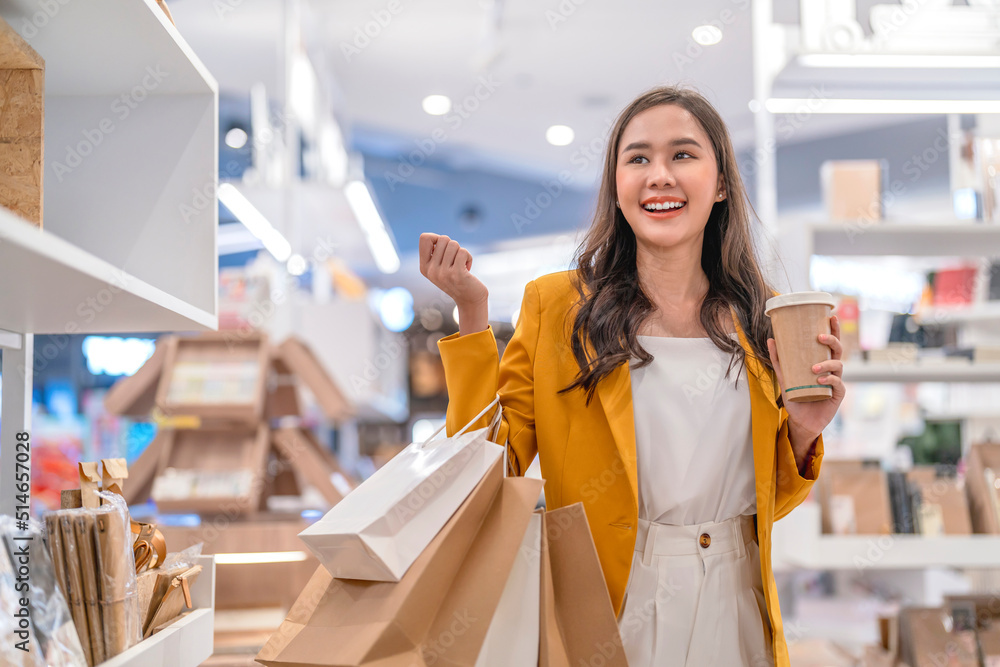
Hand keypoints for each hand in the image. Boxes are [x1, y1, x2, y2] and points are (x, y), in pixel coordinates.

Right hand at [418, 233, 487, 308]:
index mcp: (424, 267)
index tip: (444, 249)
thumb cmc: (456, 279)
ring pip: (454, 244)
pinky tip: (467, 268)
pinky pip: (463, 252)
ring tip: (461, 264)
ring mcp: (443, 273)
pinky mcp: (457, 274)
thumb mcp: (440, 267)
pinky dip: (469, 257)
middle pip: (442, 238)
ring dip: (461, 252)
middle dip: (453, 246)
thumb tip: (436, 238)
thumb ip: (436, 252)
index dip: (436, 238)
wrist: (469, 300)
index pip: (424, 238)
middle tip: (455, 260)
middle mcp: (431, 270)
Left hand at [766, 314, 845, 439]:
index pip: (830, 343)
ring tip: (813, 368)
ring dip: (827, 363)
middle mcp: (831, 369)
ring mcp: (836, 381)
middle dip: (832, 340)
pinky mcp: (838, 394)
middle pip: (838, 350)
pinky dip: (830, 380)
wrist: (800, 421)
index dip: (834, 329)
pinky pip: (838, 383)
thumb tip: (771, 339)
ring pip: (838, 365)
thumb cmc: (795, 397)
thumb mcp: (784, 377)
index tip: (831, 316)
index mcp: (822, 362)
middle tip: (819, 336)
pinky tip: (820, 380)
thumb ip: (778, 360)